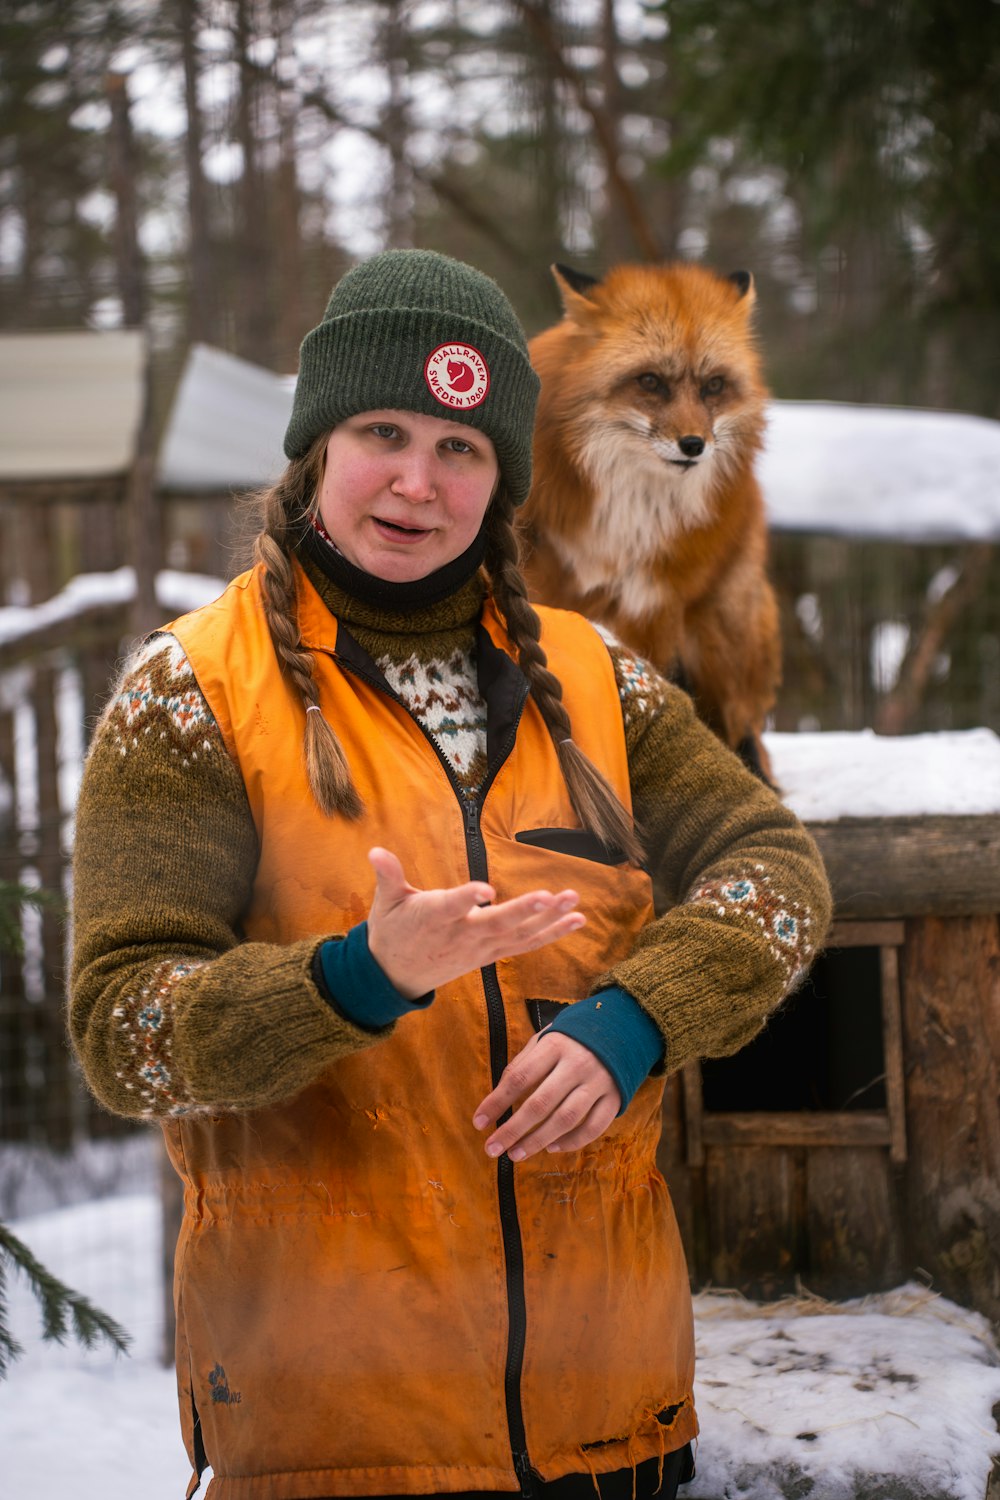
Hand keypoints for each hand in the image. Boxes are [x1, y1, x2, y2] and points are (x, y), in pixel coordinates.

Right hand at [366, 847, 585, 999]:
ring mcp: (479, 948)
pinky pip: (525, 945)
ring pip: (518, 935)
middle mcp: (461, 935)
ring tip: (574, 902)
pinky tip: (576, 921)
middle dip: (526, 911)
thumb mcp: (384, 902)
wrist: (395, 976)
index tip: (485, 890)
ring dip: (550, 921)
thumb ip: (388, 875)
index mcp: (433, 918)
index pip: (452, 907)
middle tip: (552, 896)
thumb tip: (374, 850)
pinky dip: (551, 934)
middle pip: (497, 924)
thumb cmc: (392, 930)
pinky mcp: (491, 954)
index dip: (468, 898)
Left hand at [473, 1030, 619, 1161]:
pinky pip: (593, 1127)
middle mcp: (577, 1064)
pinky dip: (571, 1142)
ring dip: (538, 1140)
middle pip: (541, 1103)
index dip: (496, 1101)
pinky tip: (551, 1148)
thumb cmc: (572, 1039)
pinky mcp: (615, 1098)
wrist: (622, 1030)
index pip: (519, 1077)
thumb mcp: (545, 1038)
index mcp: (555, 1045)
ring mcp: (598, 1083)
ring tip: (515, 1154)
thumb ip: (524, 1063)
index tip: (478, 1122)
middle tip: (492, 1148)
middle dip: (513, 1129)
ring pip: (566, 1119)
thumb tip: (499, 1097)